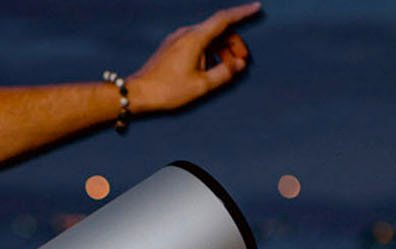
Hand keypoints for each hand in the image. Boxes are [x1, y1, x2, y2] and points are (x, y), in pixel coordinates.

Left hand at [128, 3, 261, 113]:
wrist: (138, 93)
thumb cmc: (167, 89)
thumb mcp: (201, 85)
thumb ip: (224, 72)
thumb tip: (238, 64)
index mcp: (194, 39)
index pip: (223, 19)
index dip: (242, 13)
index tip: (257, 7)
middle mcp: (186, 34)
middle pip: (218, 30)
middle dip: (234, 43)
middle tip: (242, 62)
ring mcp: (178, 39)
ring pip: (208, 37)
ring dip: (221, 50)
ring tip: (227, 69)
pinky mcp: (173, 47)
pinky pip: (197, 43)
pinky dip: (209, 52)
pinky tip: (210, 69)